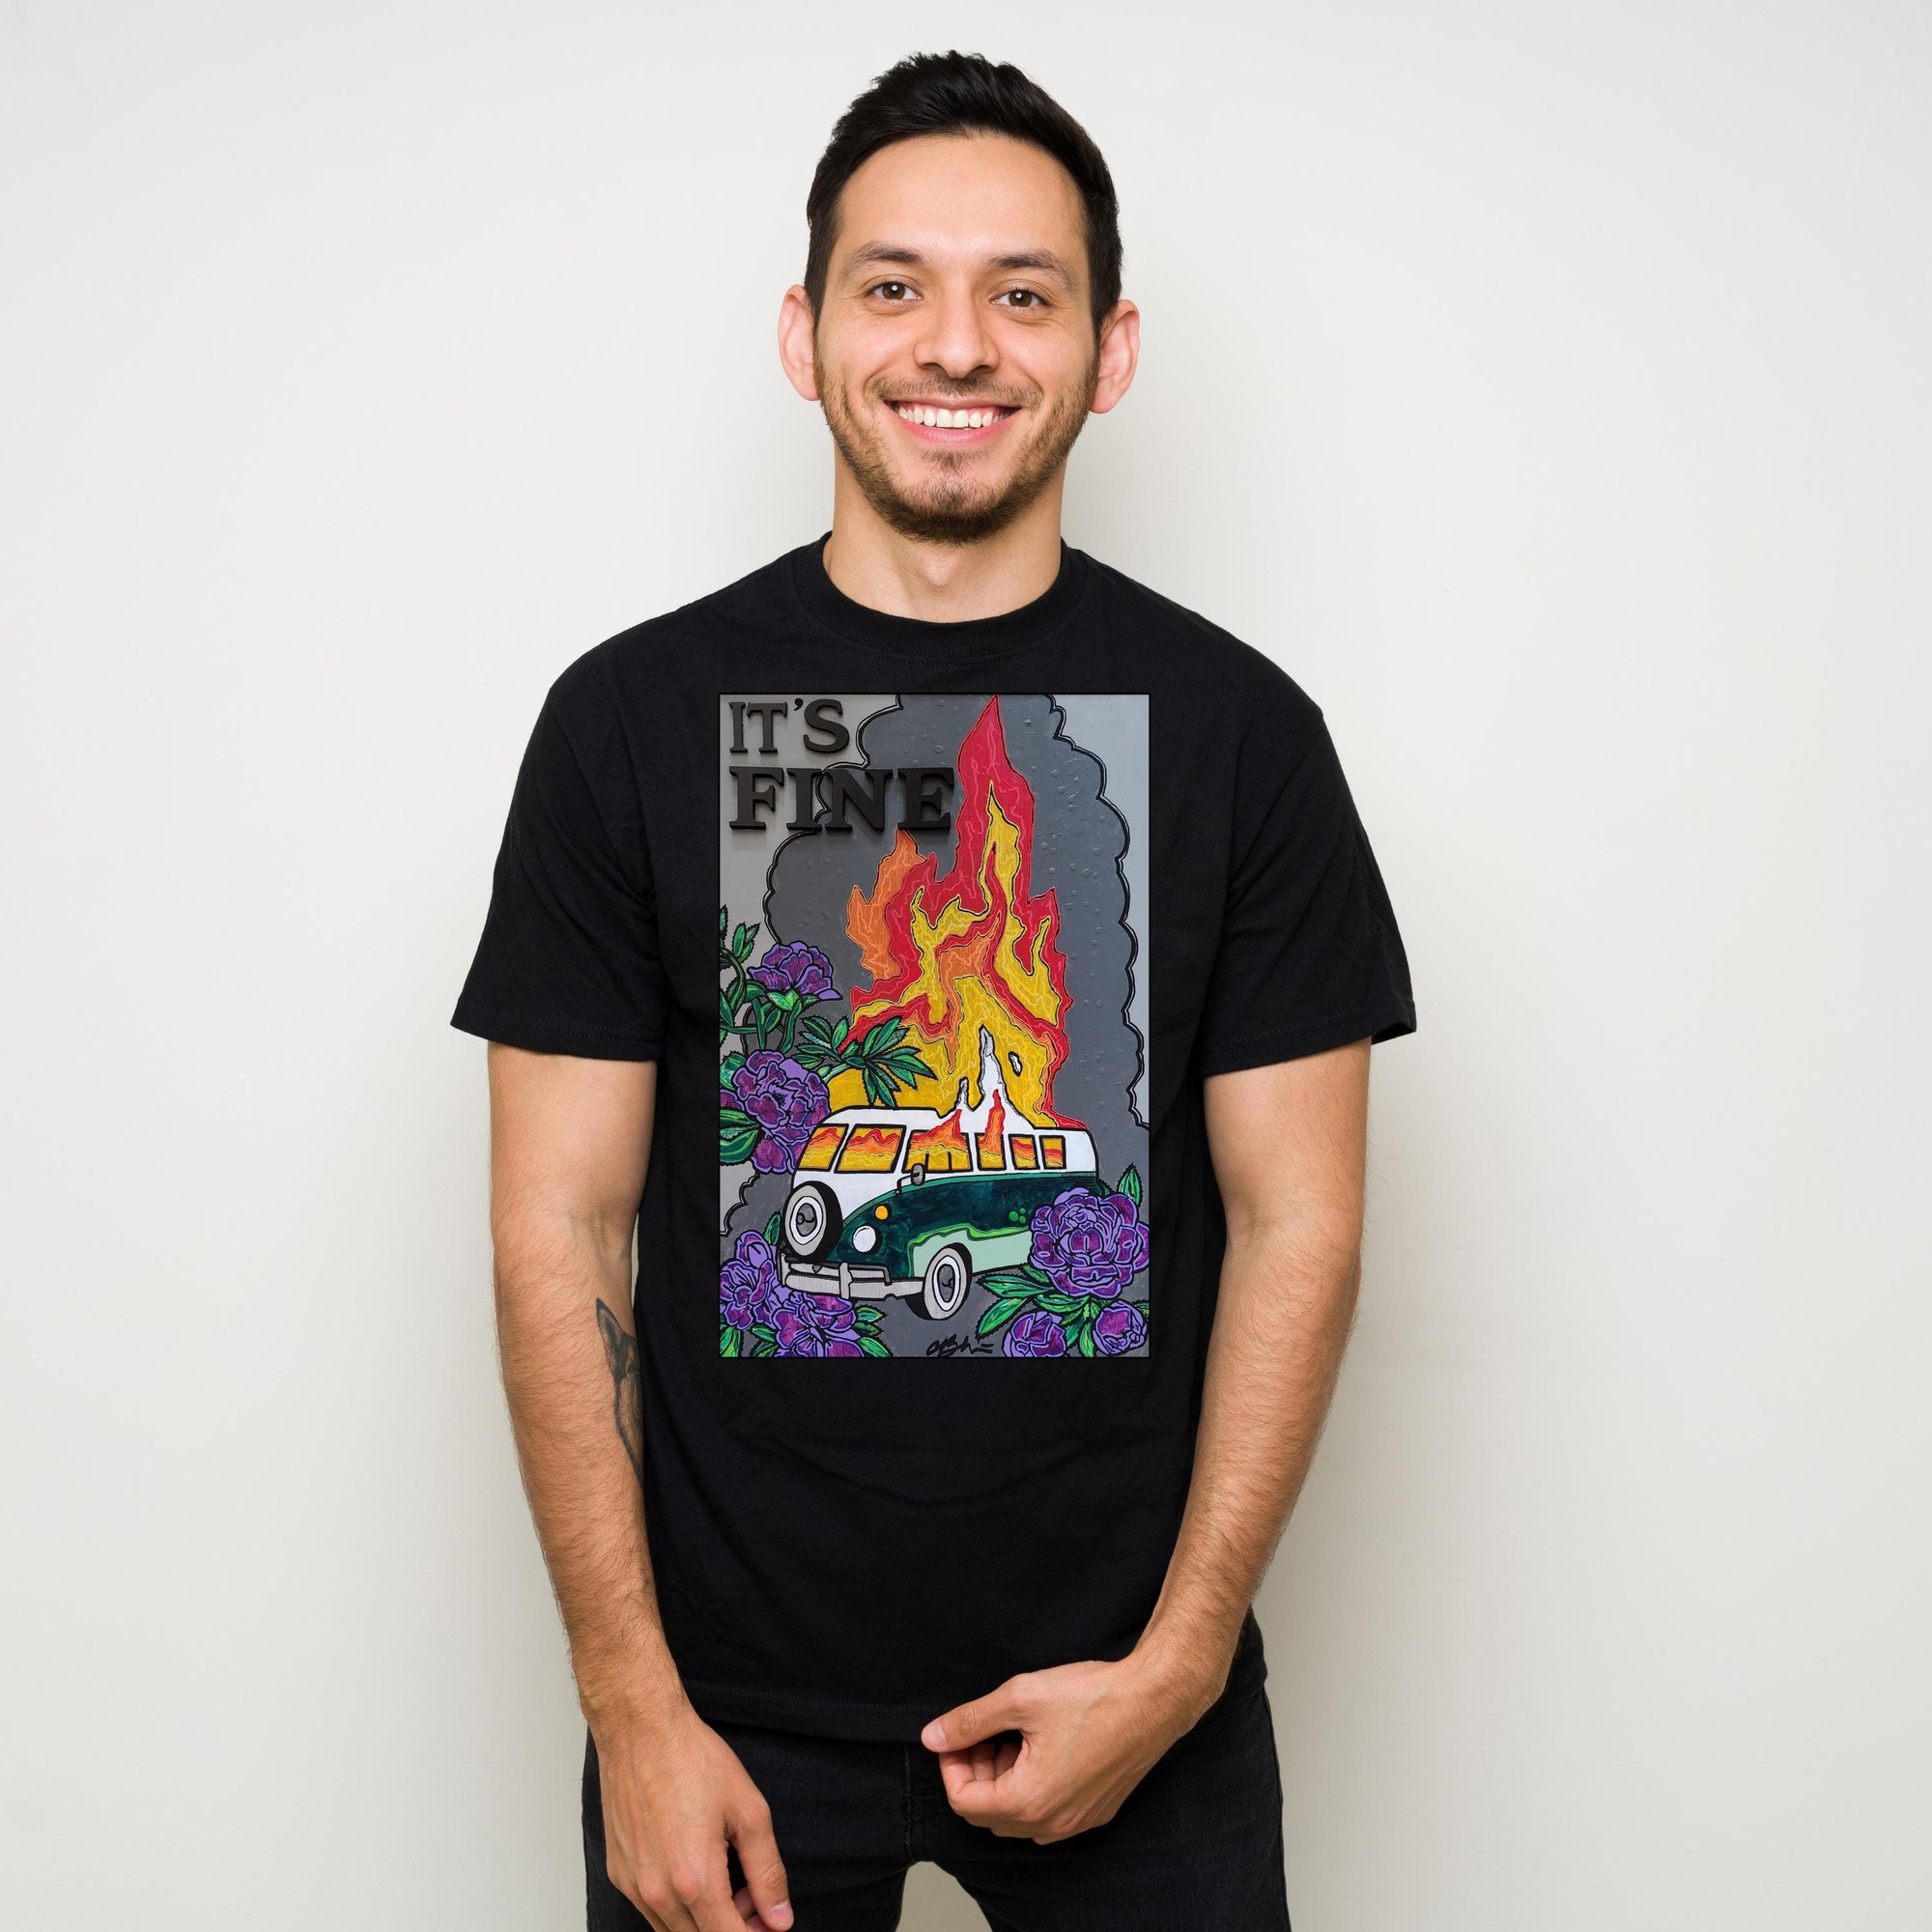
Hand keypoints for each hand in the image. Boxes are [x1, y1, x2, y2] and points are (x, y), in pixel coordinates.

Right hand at [594, 1698, 792, 1930]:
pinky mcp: (618, 1874)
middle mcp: (657, 1894)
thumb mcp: (748, 1811)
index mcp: (694, 1881)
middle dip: (733, 1926)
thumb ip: (767, 1872)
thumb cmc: (692, 1760)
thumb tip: (780, 1919)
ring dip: (704, 1920)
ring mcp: (633, 1886)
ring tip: (725, 1878)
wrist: (640, 1730)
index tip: (769, 1921)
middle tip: (751, 1894)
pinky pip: (651, 1911)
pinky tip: (694, 1868)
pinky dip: (678, 1906)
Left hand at [919, 1650, 1219, 1844]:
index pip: (964, 1802)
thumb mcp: (1020, 1698)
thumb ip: (971, 1721)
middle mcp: (1052, 1823)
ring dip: (1004, 1781)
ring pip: (1018, 1816)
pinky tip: (1042, 1747)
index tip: (957, 1734)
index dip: (951, 1765)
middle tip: (984, 1732)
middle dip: (977, 1772)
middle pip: (988, 1813)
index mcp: (1028, 1801)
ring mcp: (1077, 1822)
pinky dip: (1032, 1787)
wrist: (1154, 1699)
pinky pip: (1048, 1814)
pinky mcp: (1097, 1811)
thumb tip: (933, 1737)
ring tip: (1014, 1735)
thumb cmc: (1092, 1697)